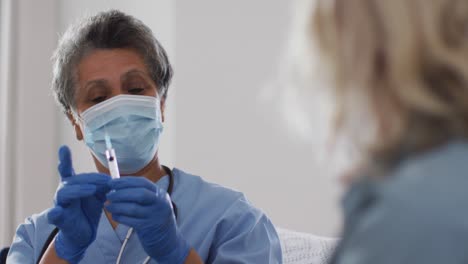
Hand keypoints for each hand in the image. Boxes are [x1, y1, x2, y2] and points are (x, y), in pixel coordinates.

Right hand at [47, 145, 110, 263]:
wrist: (84, 233)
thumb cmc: (89, 210)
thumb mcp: (99, 195)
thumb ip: (103, 185)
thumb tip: (114, 179)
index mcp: (72, 184)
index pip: (67, 169)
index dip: (65, 159)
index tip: (64, 147)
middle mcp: (64, 192)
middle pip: (73, 180)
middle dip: (89, 179)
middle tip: (106, 181)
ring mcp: (60, 204)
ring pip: (64, 193)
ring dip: (78, 190)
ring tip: (91, 190)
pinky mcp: (59, 219)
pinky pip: (54, 215)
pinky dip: (55, 213)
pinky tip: (56, 211)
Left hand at [106, 177, 189, 263]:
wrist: (168, 241)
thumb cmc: (155, 219)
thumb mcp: (154, 204)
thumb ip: (141, 195)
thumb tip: (117, 186)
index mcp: (160, 194)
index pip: (142, 183)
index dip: (125, 181)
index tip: (112, 182)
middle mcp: (160, 203)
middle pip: (139, 194)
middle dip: (120, 193)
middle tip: (108, 195)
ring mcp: (155, 216)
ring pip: (133, 208)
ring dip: (117, 206)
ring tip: (108, 206)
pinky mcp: (148, 228)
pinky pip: (130, 221)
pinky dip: (120, 217)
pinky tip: (114, 216)